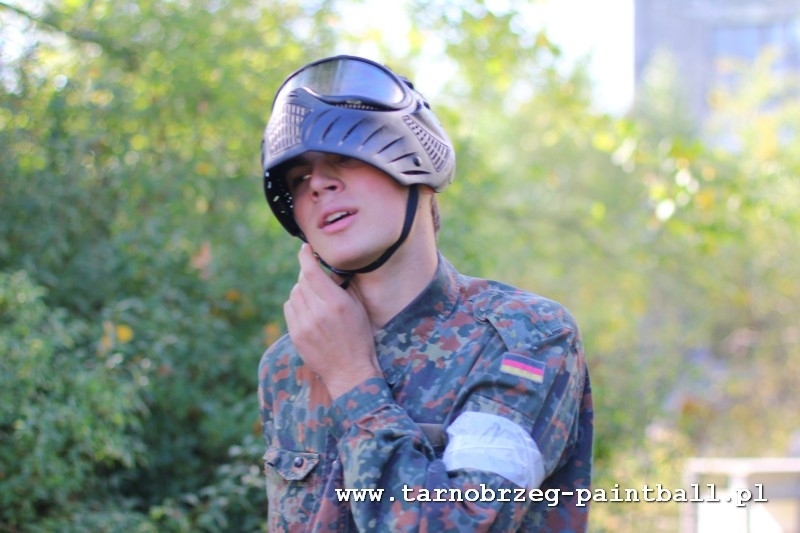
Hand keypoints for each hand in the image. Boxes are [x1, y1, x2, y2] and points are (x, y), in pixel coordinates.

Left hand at [283, 244, 381, 398]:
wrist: (350, 371)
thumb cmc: (359, 338)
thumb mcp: (359, 308)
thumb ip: (344, 286)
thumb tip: (331, 267)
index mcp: (336, 303)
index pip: (311, 271)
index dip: (305, 256)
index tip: (305, 249)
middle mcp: (318, 312)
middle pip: (301, 280)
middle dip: (307, 274)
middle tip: (316, 275)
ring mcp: (304, 325)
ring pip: (294, 293)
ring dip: (302, 289)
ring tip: (315, 296)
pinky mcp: (296, 335)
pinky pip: (289, 308)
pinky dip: (296, 303)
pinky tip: (307, 308)